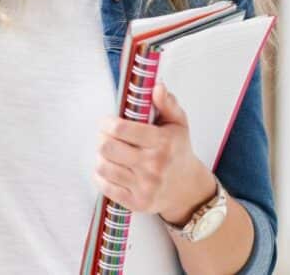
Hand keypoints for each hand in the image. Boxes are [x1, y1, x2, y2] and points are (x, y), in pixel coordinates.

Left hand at [94, 82, 215, 222]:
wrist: (188, 189)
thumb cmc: (178, 151)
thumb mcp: (178, 123)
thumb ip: (167, 103)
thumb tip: (156, 86)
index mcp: (163, 143)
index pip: (121, 129)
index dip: (107, 122)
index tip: (108, 122)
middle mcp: (154, 166)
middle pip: (107, 147)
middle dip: (102, 138)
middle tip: (107, 137)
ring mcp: (145, 186)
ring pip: (103, 166)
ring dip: (101, 157)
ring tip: (110, 153)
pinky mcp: (137, 203)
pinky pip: (105, 187)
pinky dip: (102, 176)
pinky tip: (111, 169)